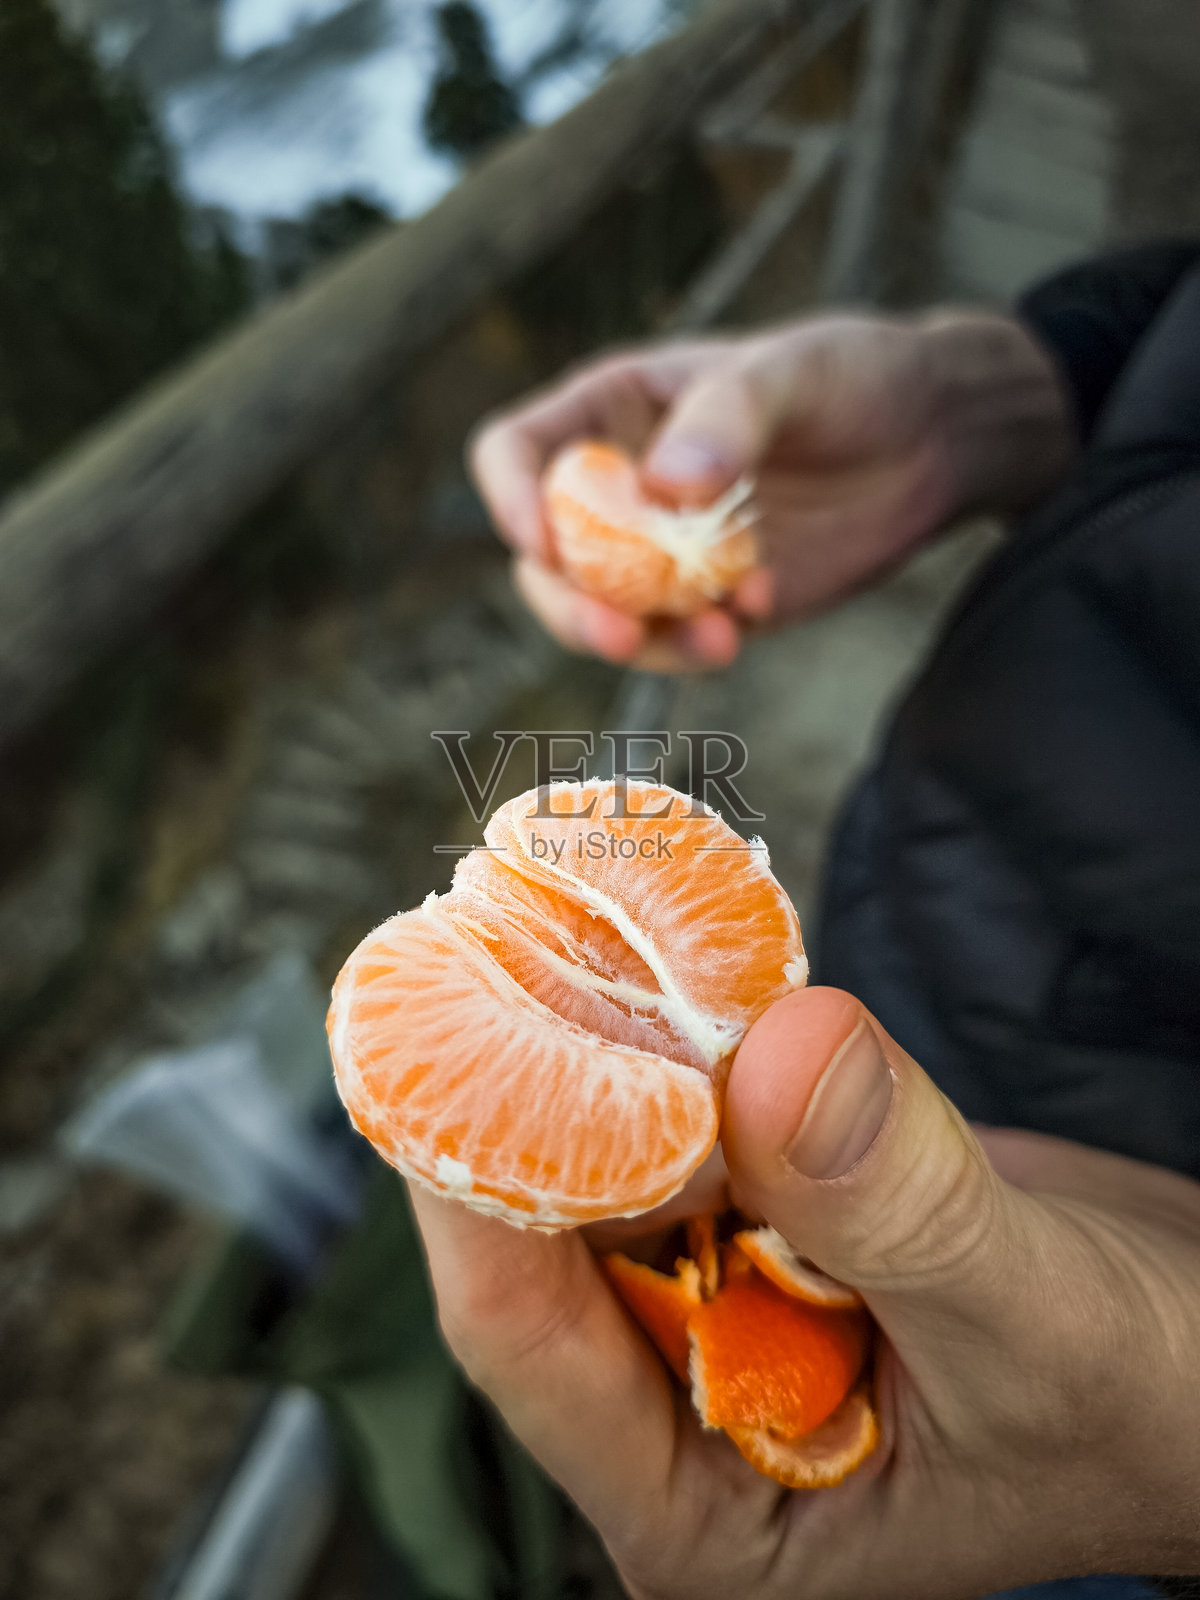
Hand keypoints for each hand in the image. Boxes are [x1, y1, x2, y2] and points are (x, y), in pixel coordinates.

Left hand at [409, 988, 1199, 1597]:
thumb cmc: (1151, 1413)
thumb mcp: (1037, 1328)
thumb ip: (900, 1204)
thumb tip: (773, 1050)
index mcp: (705, 1511)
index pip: (528, 1343)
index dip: (475, 1179)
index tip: (443, 1026)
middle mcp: (685, 1413)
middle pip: (549, 1236)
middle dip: (528, 1087)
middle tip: (487, 931)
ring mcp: (722, 1308)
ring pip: (618, 1162)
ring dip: (603, 1045)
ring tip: (552, 913)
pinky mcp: (770, 1221)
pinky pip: (702, 1121)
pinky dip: (691, 1041)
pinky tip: (665, 951)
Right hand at [469, 312, 1075, 669]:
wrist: (933, 440)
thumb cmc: (853, 376)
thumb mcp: (792, 372)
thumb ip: (727, 418)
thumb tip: (663, 488)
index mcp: (611, 410)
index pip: (516, 452)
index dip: (510, 499)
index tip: (542, 542)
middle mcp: (619, 486)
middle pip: (545, 560)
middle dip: (572, 605)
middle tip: (621, 633)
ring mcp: (659, 552)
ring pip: (601, 615)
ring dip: (642, 641)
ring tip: (718, 638)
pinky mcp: (707, 602)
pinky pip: (671, 640)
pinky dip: (698, 645)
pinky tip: (756, 612)